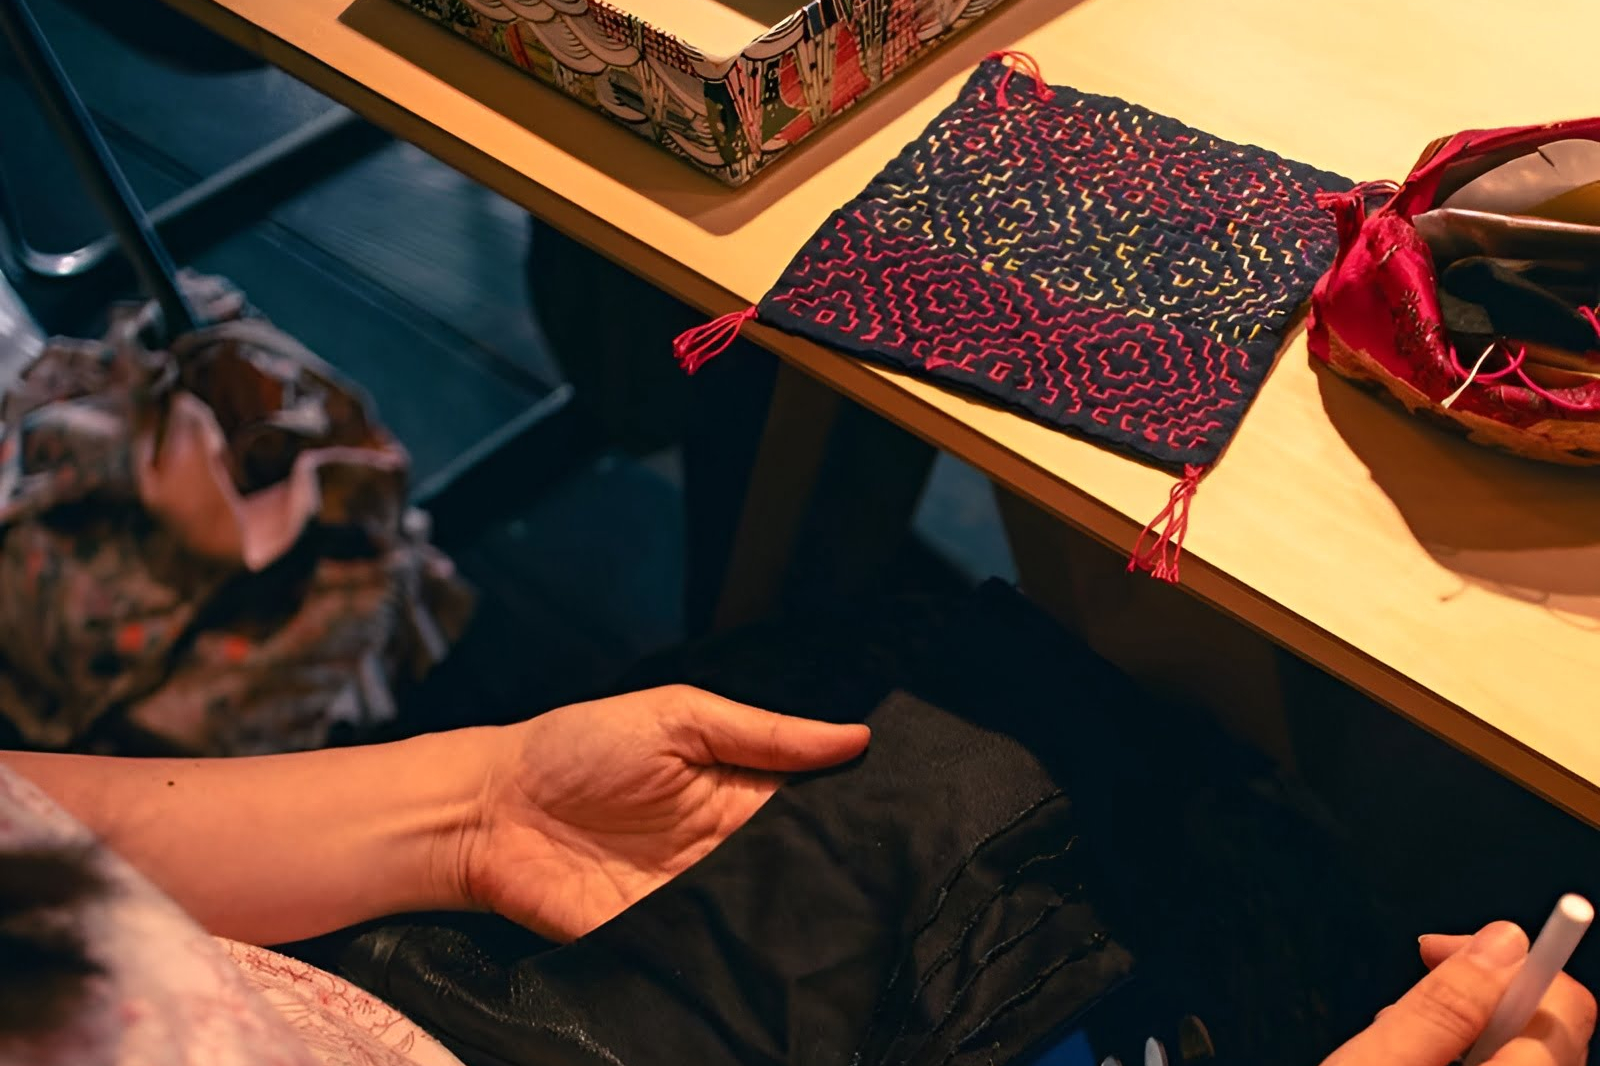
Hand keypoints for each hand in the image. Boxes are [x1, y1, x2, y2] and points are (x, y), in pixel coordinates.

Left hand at [457, 685, 869, 940]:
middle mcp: (725, 850)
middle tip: (890, 881)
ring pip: (765, 917)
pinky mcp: (659, 940)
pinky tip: (777, 950)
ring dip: (795, 917)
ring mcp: (694, 900)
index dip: (855, 818)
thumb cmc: (578, 745)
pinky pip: (714, 952)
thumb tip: (855, 737)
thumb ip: (763, 734)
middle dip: (837, 878)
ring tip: (850, 920)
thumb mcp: (678, 715)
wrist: (489, 809)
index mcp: (736, 791)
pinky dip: (743, 954)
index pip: (813, 811)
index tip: (905, 822)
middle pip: (798, 871)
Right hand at [1321, 921, 1595, 1065]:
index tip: (1443, 946)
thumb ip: (1440, 1005)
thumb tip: (1502, 939)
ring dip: (1474, 1024)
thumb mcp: (1377, 1063)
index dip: (1507, 959)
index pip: (1565, 1002)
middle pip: (1551, 1024)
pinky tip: (1428, 1057)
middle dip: (1484, 990)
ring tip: (1406, 1032)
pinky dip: (1474, 1052)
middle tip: (1413, 984)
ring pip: (1530, 1049)